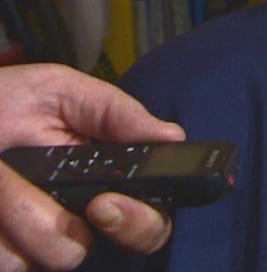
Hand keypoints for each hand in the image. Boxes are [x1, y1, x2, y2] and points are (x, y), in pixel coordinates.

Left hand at [0, 64, 184, 268]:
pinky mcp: (6, 256)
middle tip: (94, 205)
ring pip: (63, 254)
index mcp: (106, 174)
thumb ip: (113, 111)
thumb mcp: (54, 90)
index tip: (112, 202)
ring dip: (23, 212)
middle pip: (131, 243)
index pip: (154, 210)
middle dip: (121, 226)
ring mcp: (39, 242)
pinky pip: (11, 263)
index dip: (146, 216)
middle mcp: (82, 214)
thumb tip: (172, 136)